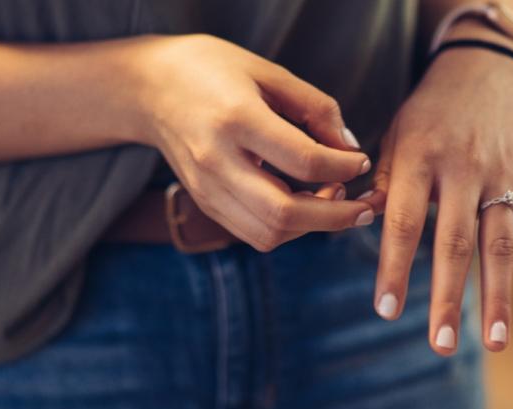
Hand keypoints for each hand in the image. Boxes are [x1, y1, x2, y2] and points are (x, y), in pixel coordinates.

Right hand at [125, 35, 374, 250]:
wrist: (149, 88)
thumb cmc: (213, 70)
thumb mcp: (269, 72)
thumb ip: (316, 108)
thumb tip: (350, 148)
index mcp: (236, 119)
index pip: (304, 161)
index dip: (345, 167)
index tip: (361, 161)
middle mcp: (217, 161)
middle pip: (285, 213)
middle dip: (336, 217)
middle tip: (363, 207)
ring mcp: (207, 189)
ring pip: (270, 233)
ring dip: (312, 227)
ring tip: (333, 200)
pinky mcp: (205, 203)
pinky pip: (254, 234)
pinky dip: (288, 229)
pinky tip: (305, 206)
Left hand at [361, 48, 512, 354]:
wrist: (484, 69)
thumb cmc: (428, 112)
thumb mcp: (394, 134)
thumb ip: (380, 181)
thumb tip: (354, 221)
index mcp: (419, 158)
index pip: (402, 222)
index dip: (393, 268)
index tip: (387, 310)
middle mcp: (462, 169)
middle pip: (454, 243)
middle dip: (448, 298)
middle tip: (441, 345)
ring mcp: (503, 175)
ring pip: (501, 243)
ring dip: (499, 296)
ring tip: (497, 342)